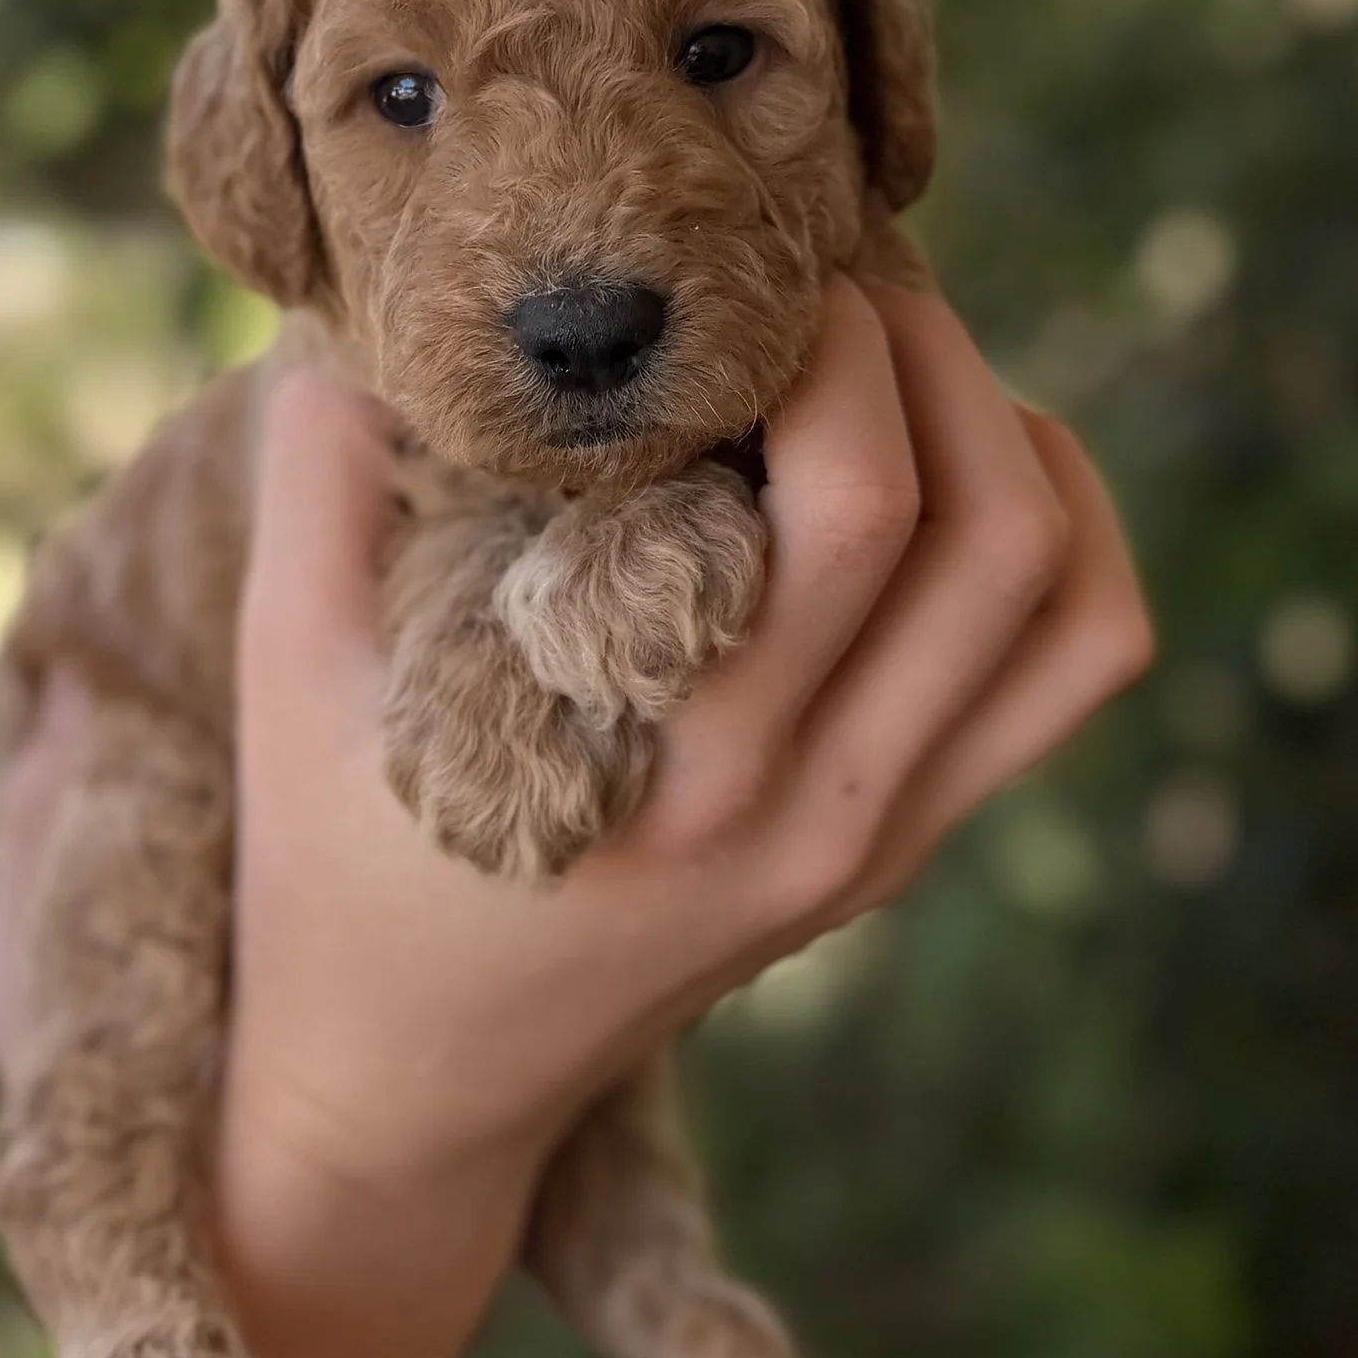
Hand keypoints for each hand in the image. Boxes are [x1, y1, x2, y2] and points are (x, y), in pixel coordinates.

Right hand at [228, 278, 1149, 1191]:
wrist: (410, 1089)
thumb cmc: (332, 864)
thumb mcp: (285, 668)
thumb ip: (318, 474)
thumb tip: (360, 304)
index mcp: (675, 764)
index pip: (857, 510)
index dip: (832, 337)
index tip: (742, 267)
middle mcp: (809, 812)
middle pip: (990, 528)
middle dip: (927, 350)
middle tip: (819, 280)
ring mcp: (877, 840)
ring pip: (1068, 600)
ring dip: (1014, 436)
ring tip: (892, 363)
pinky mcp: (902, 845)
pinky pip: (1072, 670)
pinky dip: (1066, 539)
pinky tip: (966, 467)